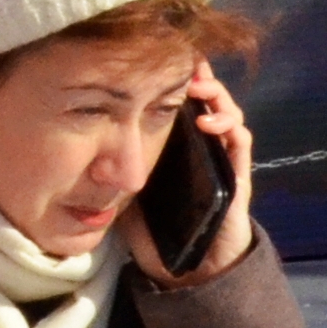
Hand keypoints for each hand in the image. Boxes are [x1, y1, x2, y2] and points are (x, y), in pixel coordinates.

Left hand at [121, 70, 255, 284]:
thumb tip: (86, 147)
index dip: (174, 76)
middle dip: (198, 76)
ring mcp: (222, 157)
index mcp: (177, 145)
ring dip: (215, 94)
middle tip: (183, 64)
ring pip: (227, 111)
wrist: (191, 270)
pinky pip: (240, 140)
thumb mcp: (129, 192)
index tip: (160, 57)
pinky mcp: (237, 173)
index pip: (180, 101)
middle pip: (207, 97)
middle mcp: (202, 145)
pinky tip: (206, 122)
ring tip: (197, 88)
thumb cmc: (160, 231)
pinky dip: (227, 124)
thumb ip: (116, 170)